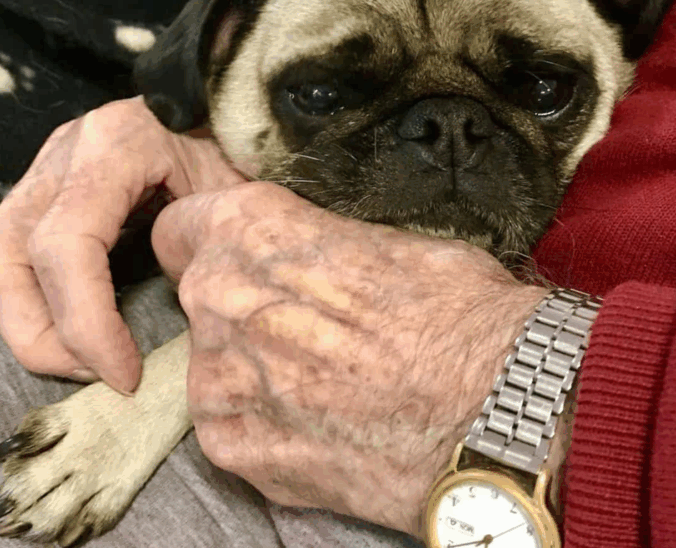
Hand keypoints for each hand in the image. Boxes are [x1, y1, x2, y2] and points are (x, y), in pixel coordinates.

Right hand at [0, 97, 245, 392]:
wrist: (221, 107)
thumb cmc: (238, 149)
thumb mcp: (236, 191)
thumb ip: (206, 242)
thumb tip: (184, 320)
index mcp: (117, 143)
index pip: (67, 243)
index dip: (87, 324)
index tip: (127, 374)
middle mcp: (64, 152)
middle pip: (4, 258)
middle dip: (45, 337)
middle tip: (103, 375)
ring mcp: (43, 168)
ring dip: (26, 327)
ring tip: (86, 360)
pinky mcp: (39, 190)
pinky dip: (24, 306)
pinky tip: (73, 329)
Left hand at [151, 182, 547, 535]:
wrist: (496, 406)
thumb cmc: (459, 312)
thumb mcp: (389, 240)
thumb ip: (317, 245)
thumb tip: (313, 258)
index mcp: (251, 229)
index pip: (179, 227)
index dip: (206, 242)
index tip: (234, 260)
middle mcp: (218, 298)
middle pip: (200, 297)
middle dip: (242, 308)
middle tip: (307, 329)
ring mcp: (219, 379)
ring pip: (213, 365)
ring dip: (253, 371)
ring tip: (327, 384)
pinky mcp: (234, 449)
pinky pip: (228, 426)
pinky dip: (265, 425)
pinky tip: (323, 422)